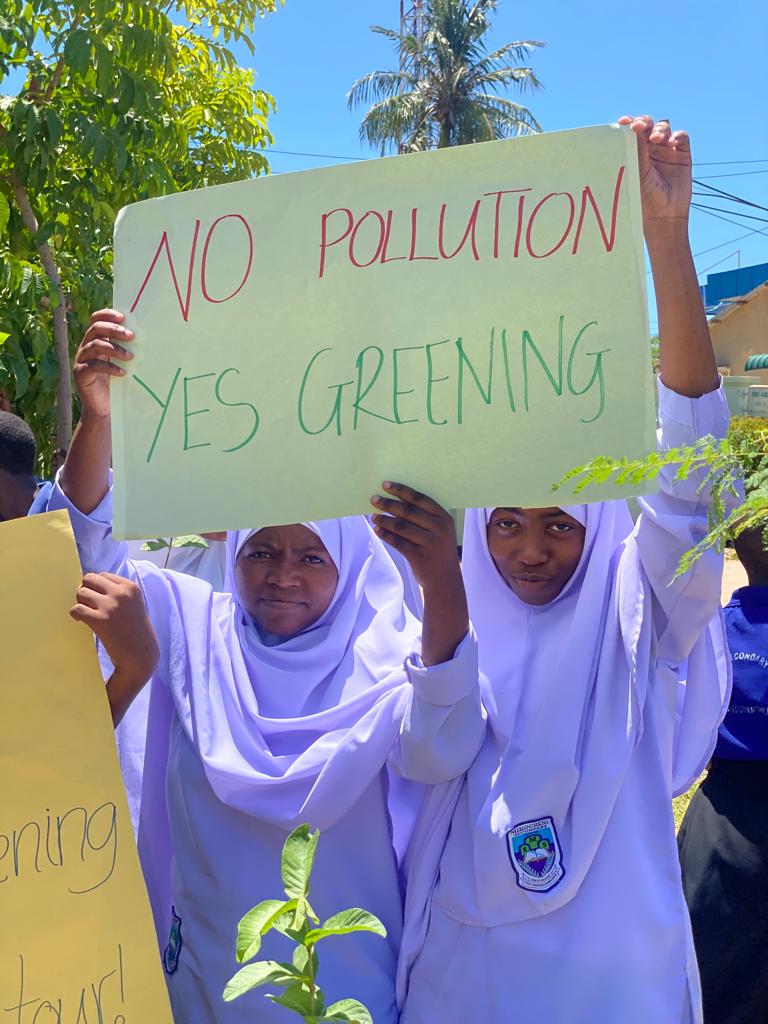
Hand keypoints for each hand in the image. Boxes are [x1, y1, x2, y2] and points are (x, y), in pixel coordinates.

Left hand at [71, 573, 158, 722]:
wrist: (141, 655)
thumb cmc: (135, 631)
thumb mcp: (134, 604)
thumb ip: (117, 593)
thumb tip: (88, 584)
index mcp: (131, 587)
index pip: (102, 575)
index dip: (96, 586)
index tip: (97, 599)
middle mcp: (121, 593)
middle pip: (89, 579)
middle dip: (85, 590)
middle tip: (88, 605)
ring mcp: (111, 606)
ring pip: (81, 592)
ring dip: (80, 603)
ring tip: (86, 614)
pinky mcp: (100, 621)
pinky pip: (77, 609)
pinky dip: (75, 615)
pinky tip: (81, 621)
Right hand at [73, 309, 133, 418]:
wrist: (104, 407)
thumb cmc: (116, 383)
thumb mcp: (122, 362)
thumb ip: (127, 348)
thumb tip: (145, 336)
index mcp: (96, 340)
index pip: (96, 320)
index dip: (107, 315)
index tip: (124, 317)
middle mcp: (86, 347)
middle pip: (96, 329)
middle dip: (114, 329)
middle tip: (132, 336)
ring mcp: (81, 359)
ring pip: (95, 346)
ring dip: (115, 349)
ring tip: (131, 357)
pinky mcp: (80, 373)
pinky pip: (93, 366)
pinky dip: (110, 368)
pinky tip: (123, 373)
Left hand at [371, 483, 468, 666]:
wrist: (446, 582)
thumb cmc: (439, 552)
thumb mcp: (440, 532)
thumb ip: (424, 518)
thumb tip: (396, 502)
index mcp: (444, 518)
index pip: (420, 499)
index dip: (402, 491)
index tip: (386, 485)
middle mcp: (439, 529)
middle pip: (408, 511)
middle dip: (389, 504)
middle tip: (374, 499)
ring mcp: (430, 543)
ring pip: (401, 526)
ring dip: (384, 520)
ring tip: (374, 516)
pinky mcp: (419, 557)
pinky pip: (397, 542)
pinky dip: (386, 535)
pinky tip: (378, 531)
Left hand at [619, 115, 691, 229]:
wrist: (664, 215)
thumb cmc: (644, 199)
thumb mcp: (637, 173)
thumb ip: (636, 151)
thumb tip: (633, 128)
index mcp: (634, 153)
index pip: (631, 132)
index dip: (629, 123)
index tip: (623, 122)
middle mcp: (649, 149)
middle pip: (648, 125)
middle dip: (645, 121)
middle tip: (640, 126)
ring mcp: (666, 150)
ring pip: (664, 128)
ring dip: (660, 129)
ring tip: (656, 138)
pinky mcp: (682, 154)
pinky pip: (681, 137)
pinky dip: (677, 136)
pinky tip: (671, 143)